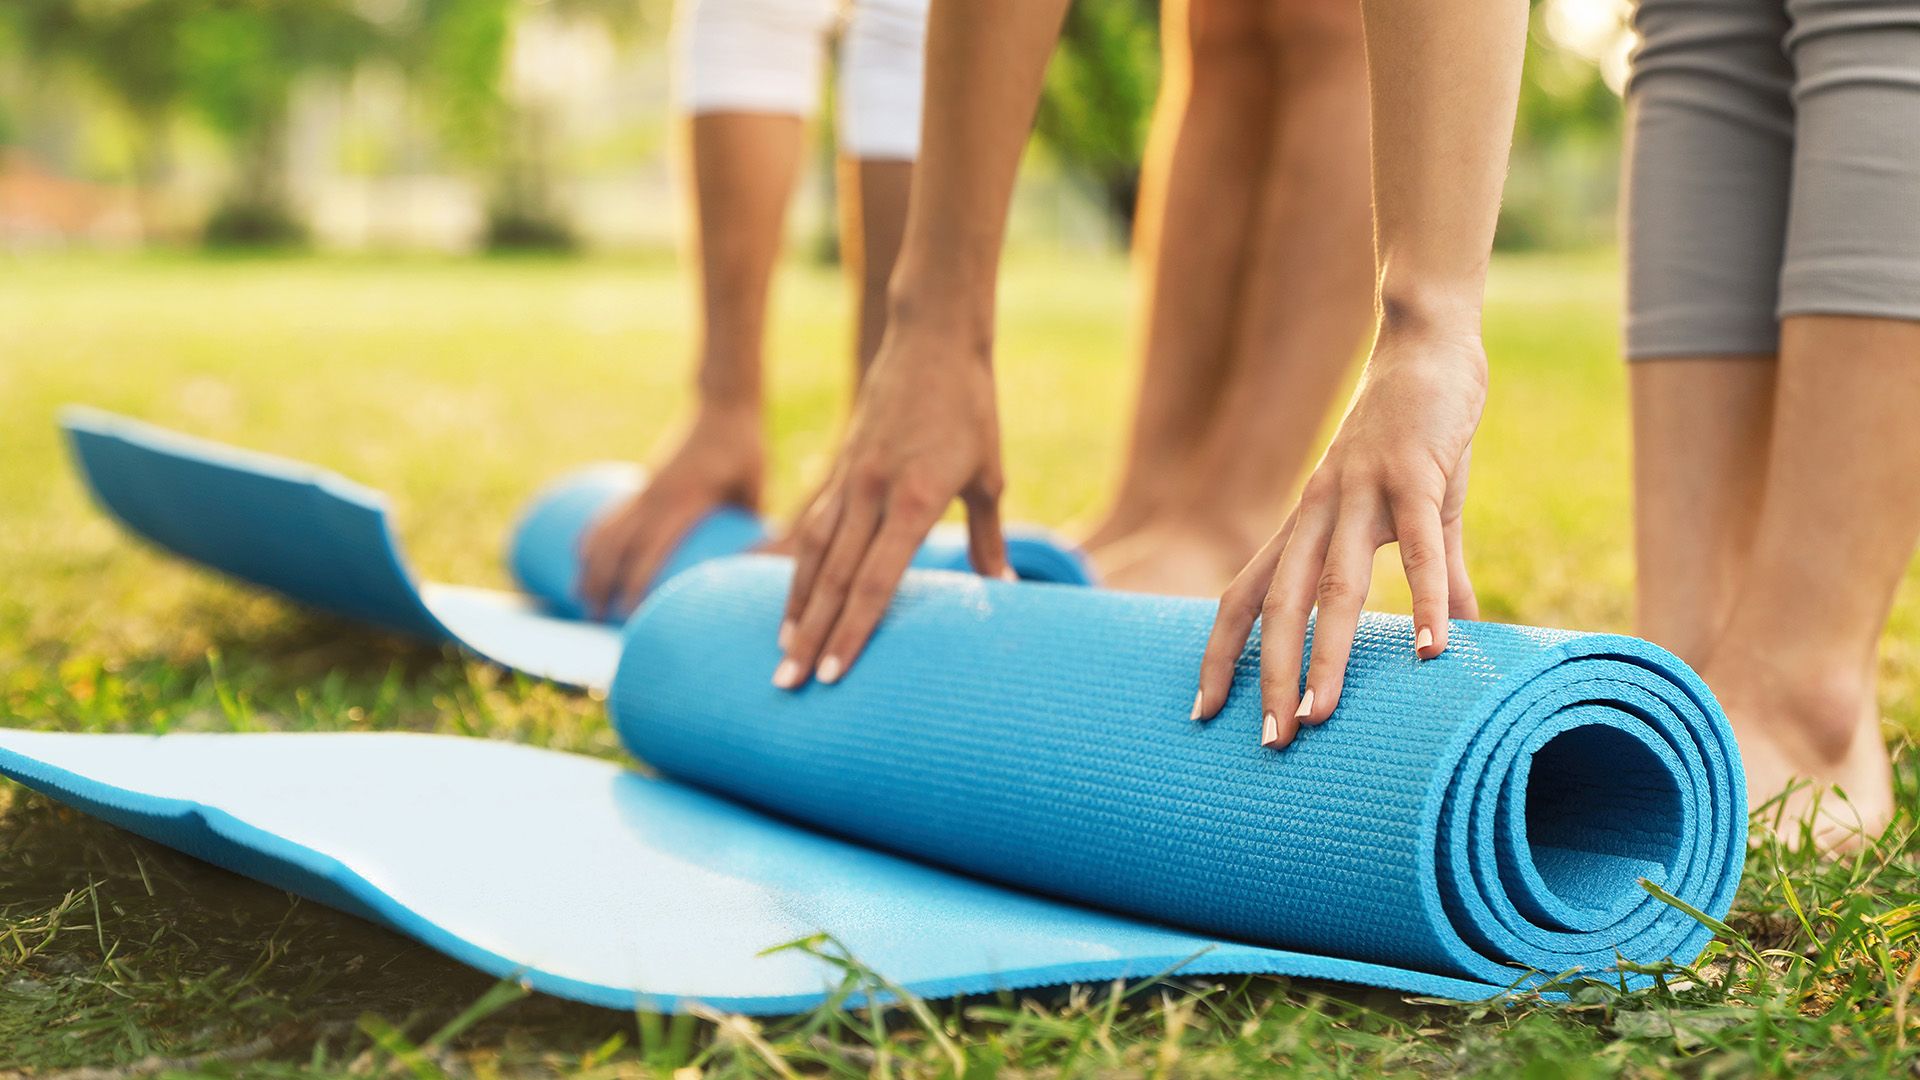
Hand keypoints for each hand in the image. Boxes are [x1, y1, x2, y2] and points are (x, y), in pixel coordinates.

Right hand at [577, 402, 762, 618]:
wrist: (723, 405)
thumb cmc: (746, 449)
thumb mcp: (755, 487)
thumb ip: (751, 526)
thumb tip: (754, 569)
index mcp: (685, 501)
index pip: (651, 550)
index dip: (637, 583)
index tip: (630, 614)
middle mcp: (656, 496)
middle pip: (617, 547)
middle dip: (602, 584)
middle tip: (596, 621)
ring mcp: (644, 488)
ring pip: (606, 532)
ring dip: (589, 566)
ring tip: (580, 599)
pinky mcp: (641, 483)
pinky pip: (608, 514)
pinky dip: (591, 536)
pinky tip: (580, 557)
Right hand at [773, 321, 1009, 687]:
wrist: (931, 338)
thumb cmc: (971, 408)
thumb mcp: (989, 474)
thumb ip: (987, 538)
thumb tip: (1001, 590)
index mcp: (912, 498)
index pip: (876, 580)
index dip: (854, 631)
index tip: (834, 674)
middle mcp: (870, 492)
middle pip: (834, 580)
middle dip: (810, 638)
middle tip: (788, 686)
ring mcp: (848, 479)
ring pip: (811, 555)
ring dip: (795, 609)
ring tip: (780, 655)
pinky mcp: (839, 468)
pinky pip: (811, 528)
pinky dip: (798, 569)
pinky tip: (791, 601)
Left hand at [1194, 327, 1484, 747]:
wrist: (1426, 345)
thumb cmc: (1416, 436)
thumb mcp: (1418, 512)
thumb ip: (1435, 577)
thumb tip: (1457, 638)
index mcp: (1304, 523)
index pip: (1244, 596)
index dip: (1220, 653)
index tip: (1204, 712)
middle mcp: (1316, 511)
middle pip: (1275, 603)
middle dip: (1266, 674)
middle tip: (1268, 741)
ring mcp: (1361, 491)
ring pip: (1334, 584)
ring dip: (1326, 653)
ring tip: (1322, 715)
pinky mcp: (1415, 473)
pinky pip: (1420, 546)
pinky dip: (1425, 598)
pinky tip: (1436, 648)